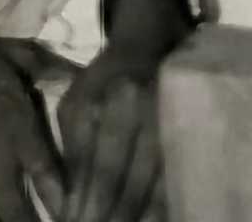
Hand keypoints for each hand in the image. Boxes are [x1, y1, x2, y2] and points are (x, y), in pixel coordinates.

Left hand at [58, 44, 161, 221]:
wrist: (148, 46)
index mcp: (109, 101)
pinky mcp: (188, 132)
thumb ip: (69, 155)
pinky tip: (150, 221)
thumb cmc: (104, 80)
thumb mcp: (75, 106)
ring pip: (155, 184)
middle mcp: (142, 110)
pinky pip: (175, 179)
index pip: (98, 164)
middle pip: (128, 179)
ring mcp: (170, 121)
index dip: (88, 203)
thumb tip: (63, 208)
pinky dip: (163, 207)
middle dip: (112, 217)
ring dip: (139, 218)